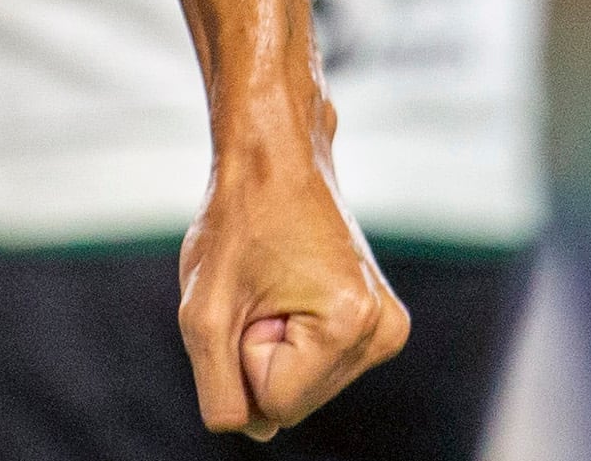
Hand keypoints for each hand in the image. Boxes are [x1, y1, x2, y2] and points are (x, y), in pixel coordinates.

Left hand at [178, 135, 408, 438]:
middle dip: (259, 353)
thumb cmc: (237, 221)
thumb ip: (221, 393)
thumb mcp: (203, 314)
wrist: (275, 159)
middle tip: (260, 288)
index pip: (275, 405)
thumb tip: (254, 431)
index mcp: (351, 325)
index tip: (251, 295)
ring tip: (275, 283)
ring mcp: (387, 328)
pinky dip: (291, 337)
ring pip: (303, 387)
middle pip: (293, 401)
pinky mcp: (380, 323)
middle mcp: (383, 332)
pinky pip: (316, 366)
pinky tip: (292, 287)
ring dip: (273, 343)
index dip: (242, 354)